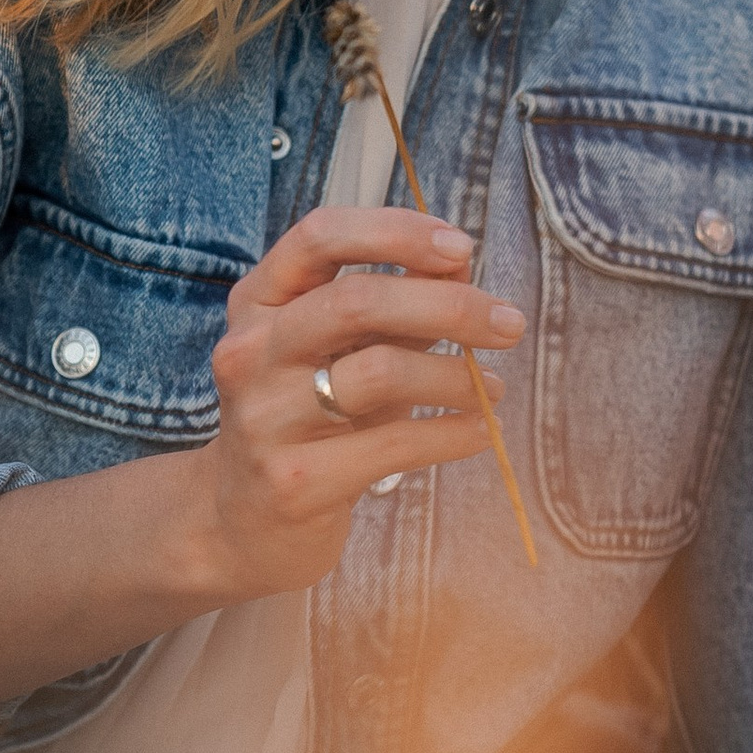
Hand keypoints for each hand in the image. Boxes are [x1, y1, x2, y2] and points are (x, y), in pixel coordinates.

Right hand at [187, 204, 524, 604]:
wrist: (243, 521)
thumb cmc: (309, 417)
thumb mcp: (341, 351)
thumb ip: (395, 306)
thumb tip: (461, 261)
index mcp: (259, 304)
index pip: (319, 237)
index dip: (395, 231)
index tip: (461, 246)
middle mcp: (250, 352)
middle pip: (357, 301)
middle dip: (449, 306)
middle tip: (510, 323)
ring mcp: (266, 418)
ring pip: (381, 372)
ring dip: (457, 376)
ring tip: (493, 388)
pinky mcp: (295, 480)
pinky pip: (395, 444)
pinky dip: (453, 433)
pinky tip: (479, 430)